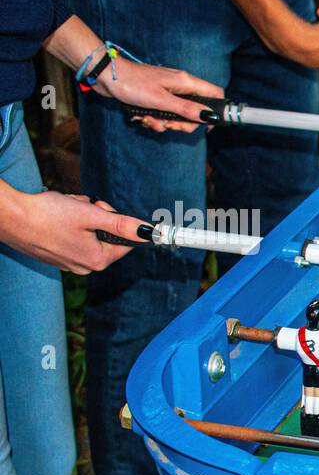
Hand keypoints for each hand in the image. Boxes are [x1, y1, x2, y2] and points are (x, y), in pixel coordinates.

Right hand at [0, 190, 144, 273]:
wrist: (8, 217)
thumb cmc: (47, 214)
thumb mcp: (90, 215)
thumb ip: (121, 224)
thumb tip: (148, 232)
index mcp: (97, 260)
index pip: (125, 243)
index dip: (115, 221)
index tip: (100, 209)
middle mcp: (84, 267)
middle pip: (106, 238)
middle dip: (97, 218)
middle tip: (81, 207)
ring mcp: (67, 263)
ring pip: (88, 235)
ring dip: (81, 218)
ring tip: (63, 211)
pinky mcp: (54, 256)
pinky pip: (71, 237)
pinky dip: (66, 224)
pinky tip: (53, 217)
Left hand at [93, 55, 223, 132]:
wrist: (105, 75)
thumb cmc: (132, 84)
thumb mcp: (161, 100)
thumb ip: (186, 109)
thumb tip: (209, 116)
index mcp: (185, 82)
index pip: (215, 93)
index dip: (216, 110)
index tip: (207, 125)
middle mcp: (180, 86)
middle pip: (197, 110)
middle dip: (185, 123)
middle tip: (171, 125)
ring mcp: (168, 92)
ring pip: (180, 115)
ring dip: (168, 123)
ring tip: (153, 121)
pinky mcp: (157, 98)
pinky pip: (165, 114)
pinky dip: (157, 120)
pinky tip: (145, 118)